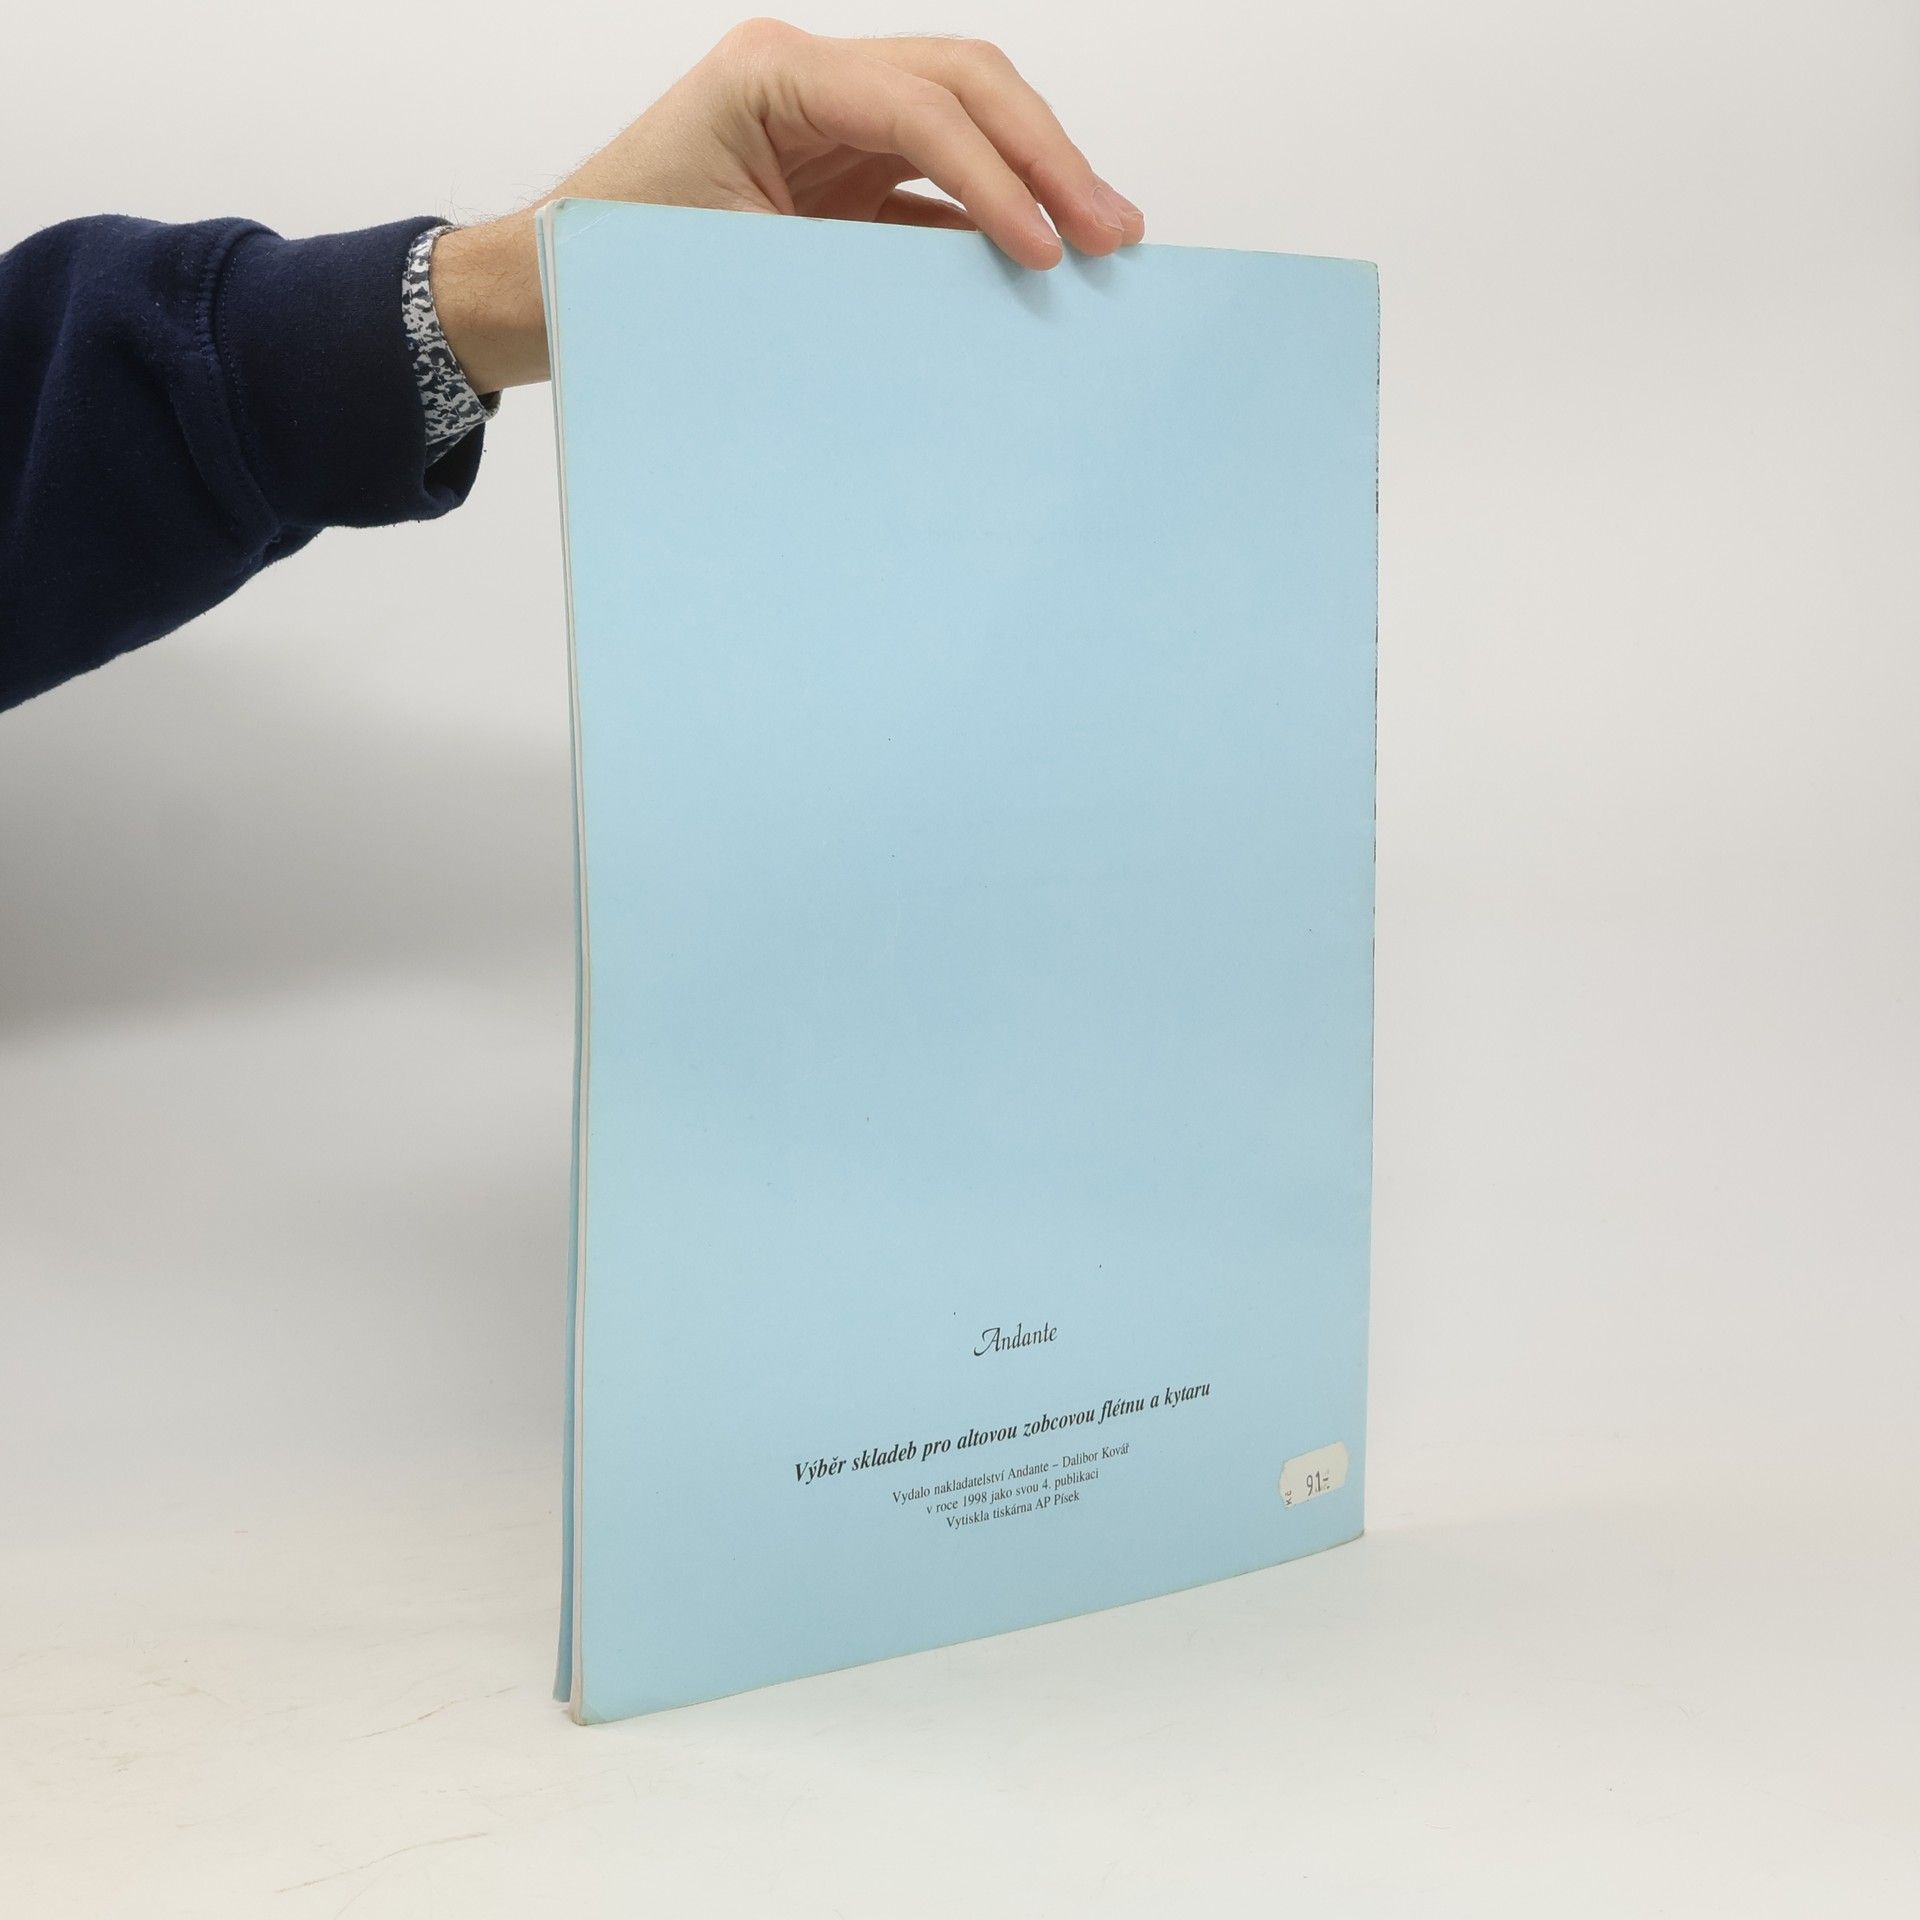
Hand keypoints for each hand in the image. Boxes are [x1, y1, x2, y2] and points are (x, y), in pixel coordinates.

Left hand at [430, 19, 1144, 392]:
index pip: (920, 106)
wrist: (556, 287)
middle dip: (1047, 154)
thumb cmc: (617, 273)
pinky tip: (1037, 258)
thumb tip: (964, 302)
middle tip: (1111, 228)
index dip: (996, 175)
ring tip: (1102, 236)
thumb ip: (847, 273)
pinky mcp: (841, 174)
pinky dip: (990, 218)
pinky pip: (937, 184)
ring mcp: (830, 123)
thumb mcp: (733, 273)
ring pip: (965, 121)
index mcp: (771, 77)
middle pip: (964, 85)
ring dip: (1035, 176)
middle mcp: (809, 82)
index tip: (1045, 249)